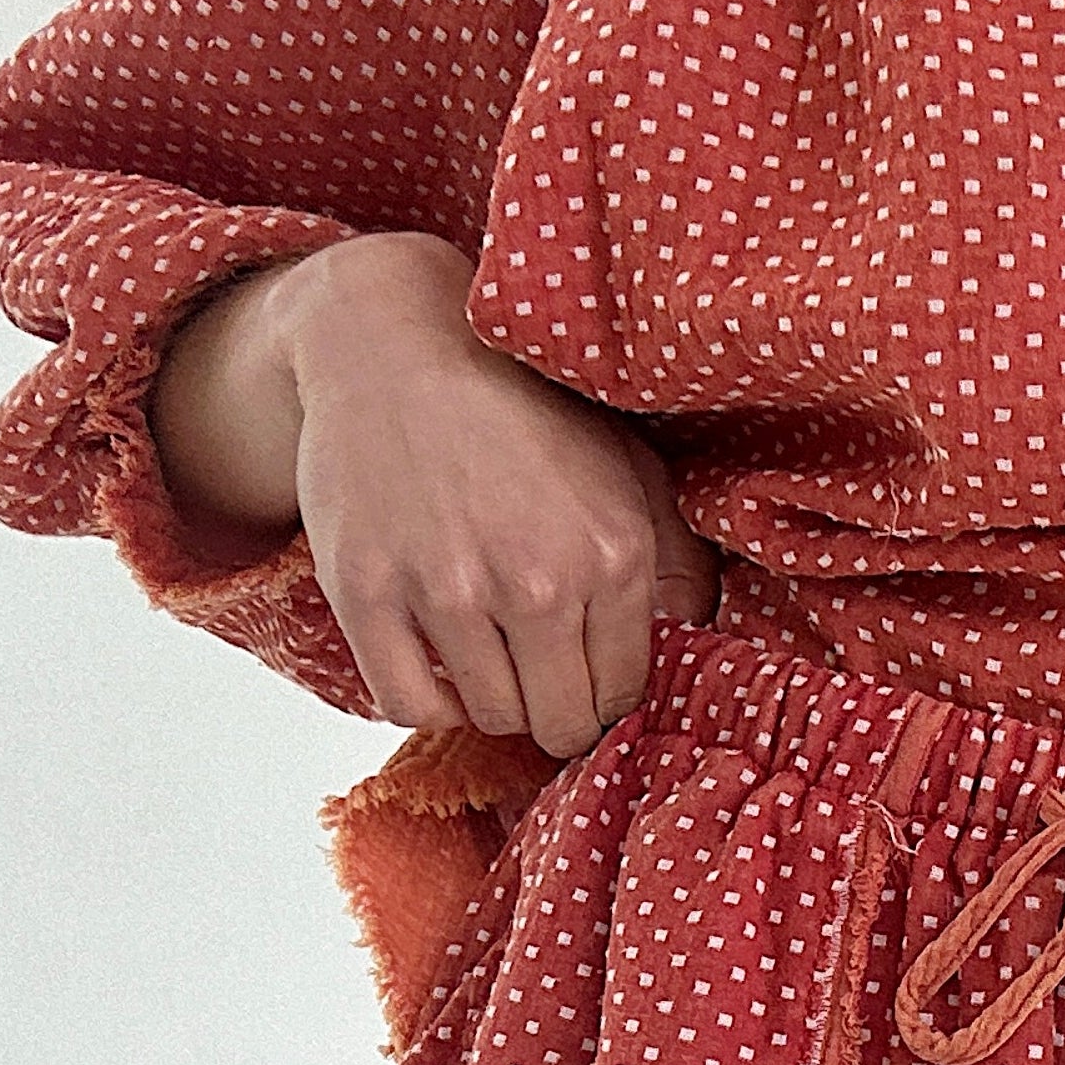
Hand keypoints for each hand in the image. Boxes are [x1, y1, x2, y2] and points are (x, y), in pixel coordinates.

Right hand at [159, 232, 719, 754]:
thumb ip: (675, 556)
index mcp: (611, 555)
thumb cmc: (516, 405)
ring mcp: (447, 591)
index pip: (624, 692)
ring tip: (491, 656)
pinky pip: (408, 704)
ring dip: (494, 699)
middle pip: (559, 722)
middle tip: (542, 681)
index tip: (588, 677)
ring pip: (489, 716)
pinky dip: (427, 701)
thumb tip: (695, 635)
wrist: (394, 343)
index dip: (607, 695)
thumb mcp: (625, 465)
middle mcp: (535, 582)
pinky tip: (439, 667)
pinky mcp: (369, 594)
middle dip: (558, 711)